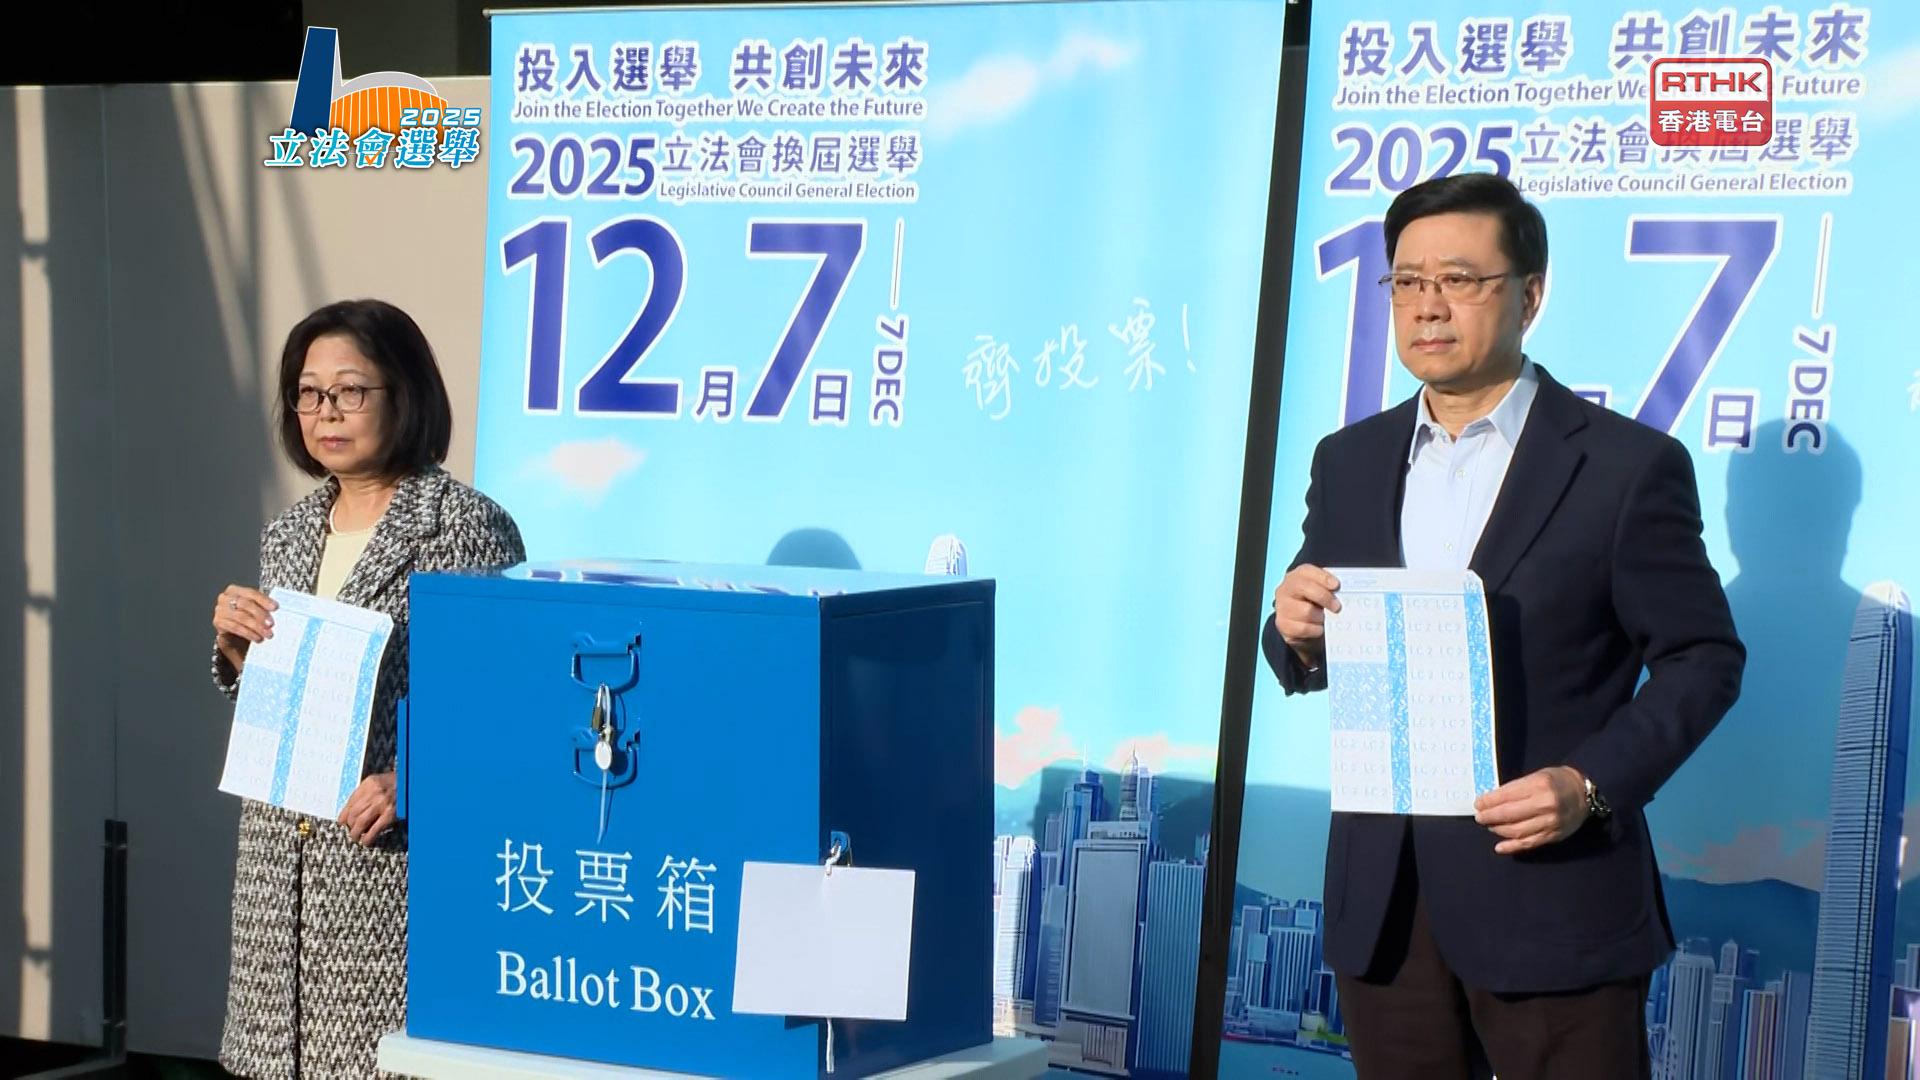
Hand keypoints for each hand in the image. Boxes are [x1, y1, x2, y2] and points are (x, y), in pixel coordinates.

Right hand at [212, 585, 276, 674]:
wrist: (235, 635)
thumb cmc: (248, 618)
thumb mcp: (255, 610)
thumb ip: (262, 608)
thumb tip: (277, 610)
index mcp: (235, 590)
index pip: (251, 593)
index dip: (264, 600)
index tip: (275, 607)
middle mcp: (225, 598)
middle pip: (245, 604)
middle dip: (260, 614)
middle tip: (271, 624)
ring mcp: (220, 610)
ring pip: (240, 617)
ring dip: (256, 626)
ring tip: (267, 634)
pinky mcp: (218, 622)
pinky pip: (234, 627)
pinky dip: (248, 633)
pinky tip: (257, 638)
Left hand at [340, 771, 397, 846]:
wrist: (413, 784)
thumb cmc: (397, 783)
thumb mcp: (379, 782)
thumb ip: (366, 793)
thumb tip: (351, 811)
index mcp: (369, 783)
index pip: (350, 802)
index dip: (344, 815)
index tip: (342, 822)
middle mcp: (374, 792)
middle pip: (354, 813)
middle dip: (349, 825)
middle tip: (350, 830)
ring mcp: (382, 804)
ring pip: (360, 822)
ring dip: (355, 833)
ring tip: (356, 837)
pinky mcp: (390, 815)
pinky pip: (374, 829)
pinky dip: (368, 838)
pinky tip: (366, 842)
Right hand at [1272, 564, 1340, 667]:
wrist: (1297, 624)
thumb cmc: (1313, 603)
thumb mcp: (1319, 590)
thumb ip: (1328, 588)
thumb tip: (1344, 592)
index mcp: (1296, 576)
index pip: (1307, 571)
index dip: (1323, 577)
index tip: (1336, 585)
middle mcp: (1285, 589)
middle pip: (1305, 589)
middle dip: (1325, 597)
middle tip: (1337, 607)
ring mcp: (1282, 607)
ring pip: (1306, 612)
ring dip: (1321, 617)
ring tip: (1325, 618)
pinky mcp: (1283, 625)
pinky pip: (1304, 628)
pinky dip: (1316, 629)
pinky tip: (1319, 628)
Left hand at [1474, 766, 1588, 854]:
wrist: (1586, 794)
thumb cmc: (1558, 781)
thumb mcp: (1537, 776)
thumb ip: (1517, 788)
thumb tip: (1491, 800)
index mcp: (1539, 785)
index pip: (1506, 795)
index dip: (1488, 801)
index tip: (1478, 803)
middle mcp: (1545, 804)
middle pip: (1509, 814)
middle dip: (1489, 816)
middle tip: (1479, 817)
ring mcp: (1550, 822)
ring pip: (1516, 830)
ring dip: (1498, 829)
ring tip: (1489, 826)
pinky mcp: (1553, 835)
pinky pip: (1529, 844)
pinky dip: (1512, 847)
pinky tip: (1499, 847)